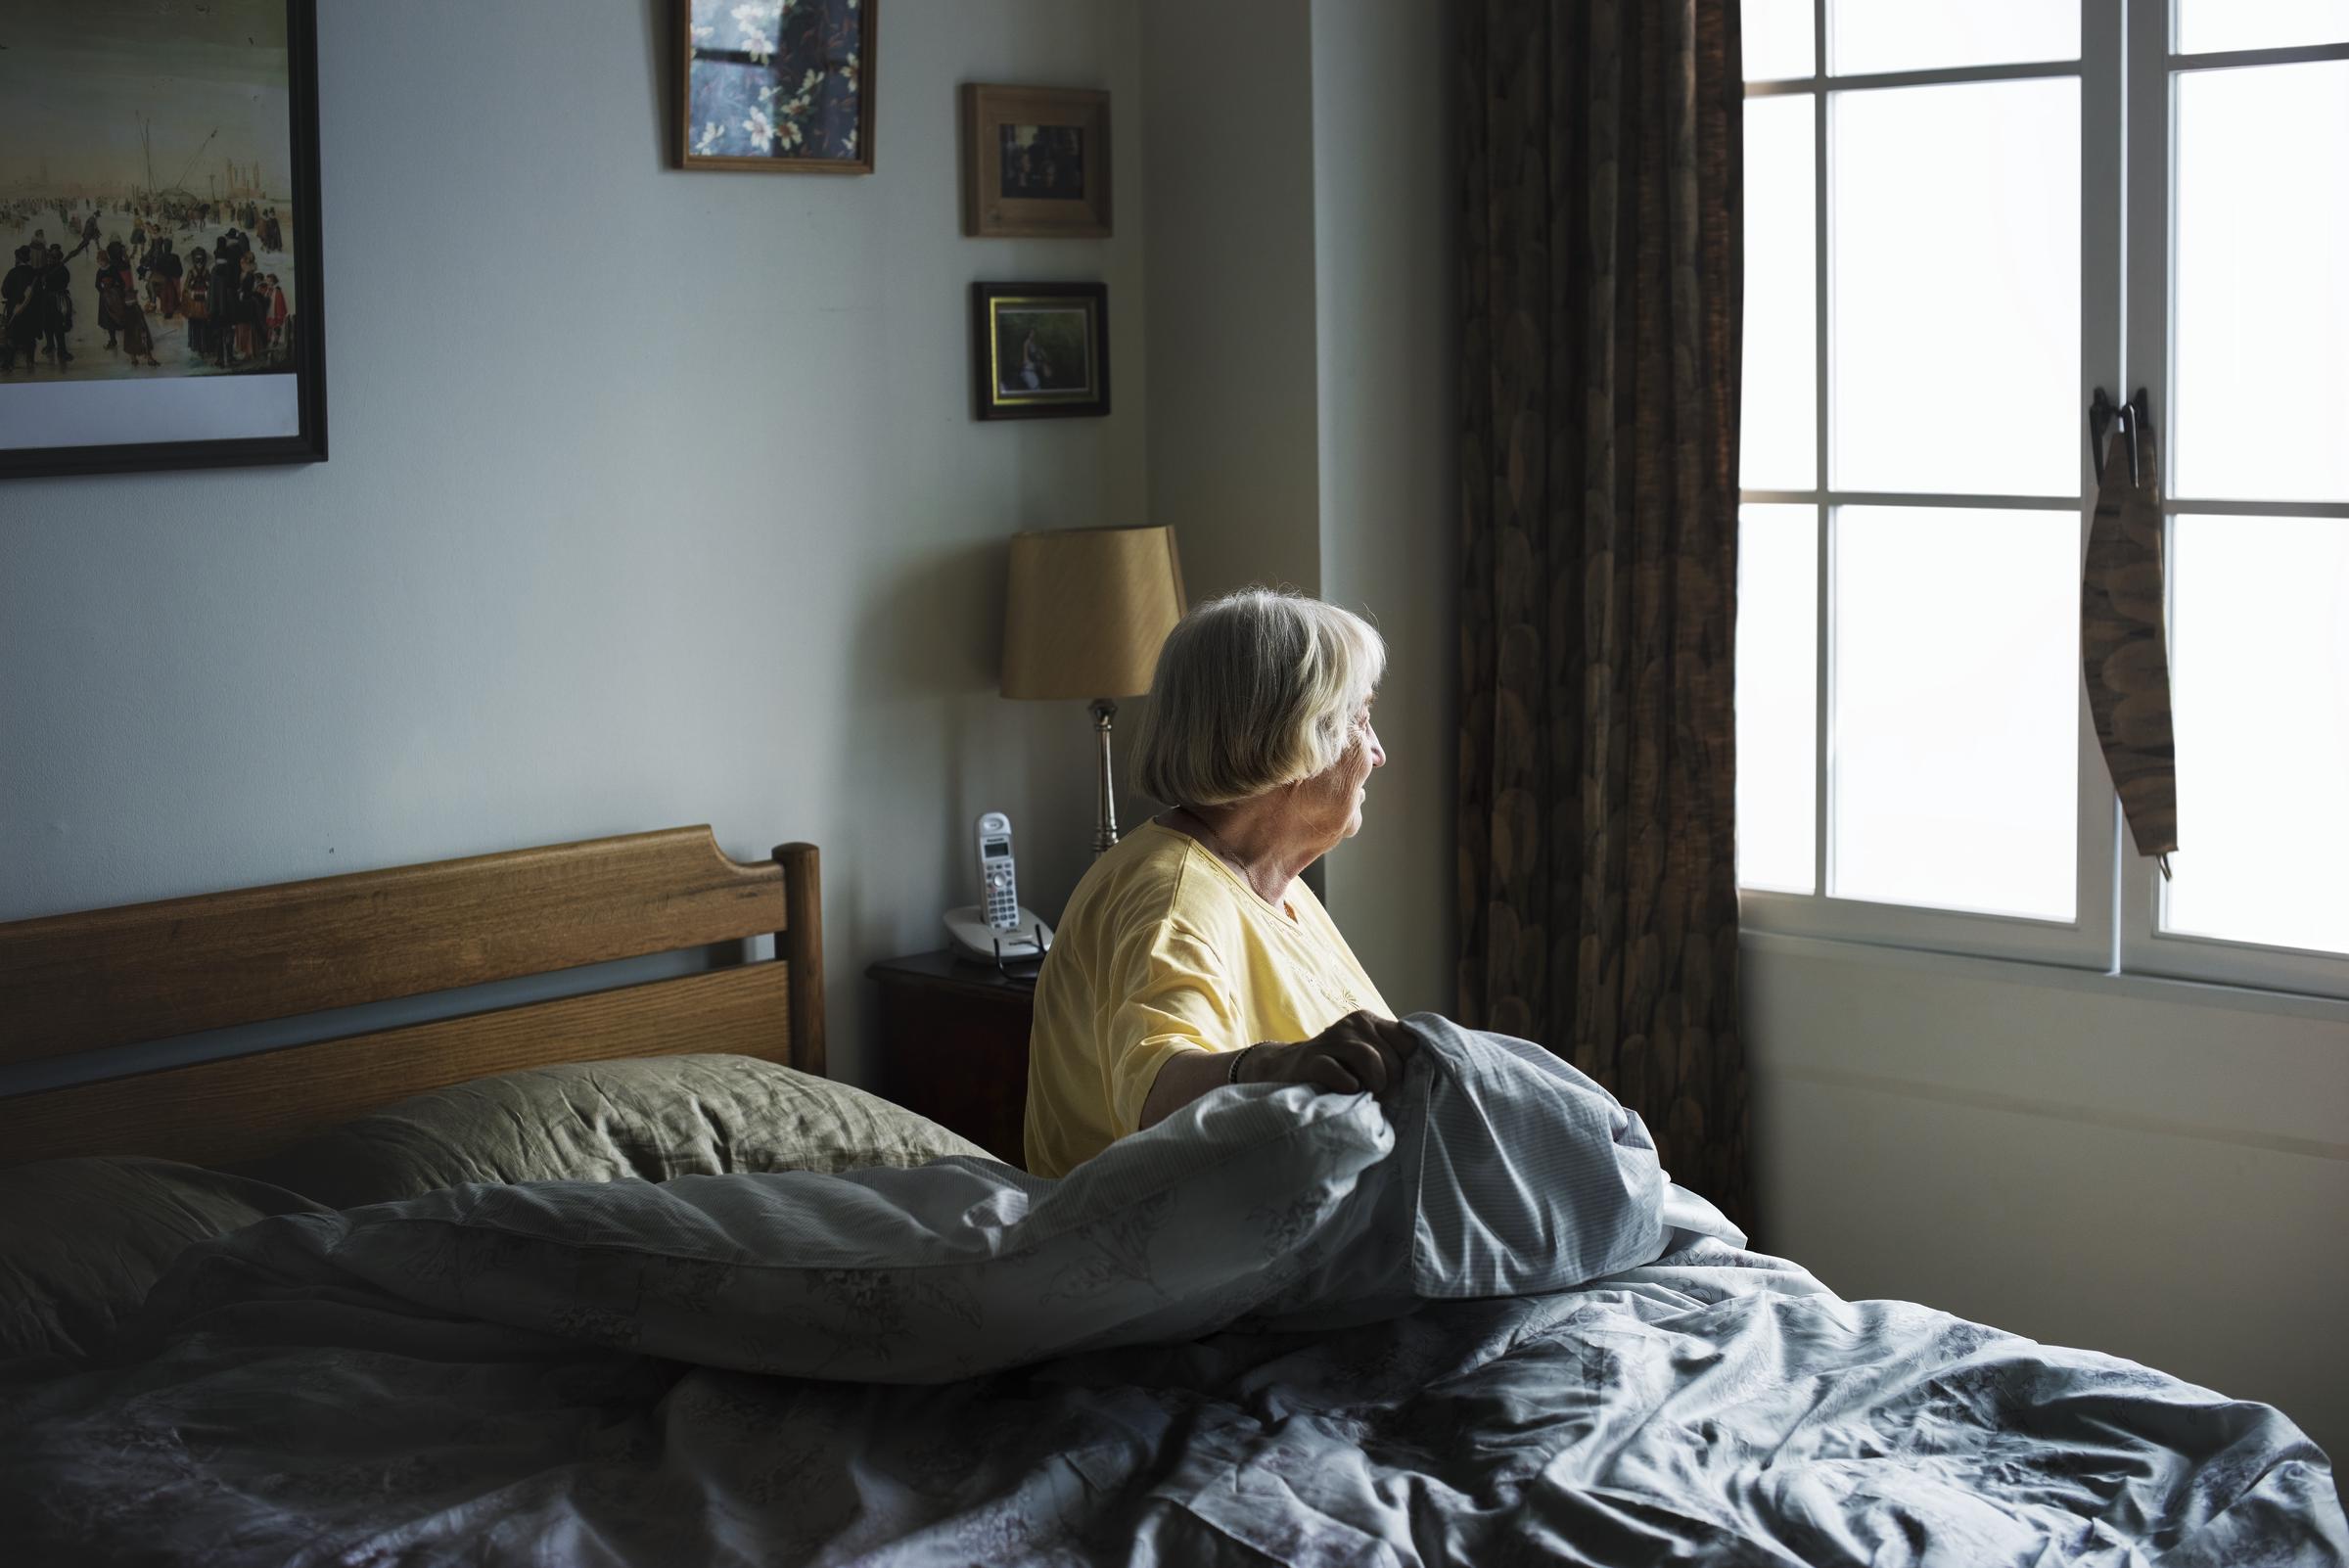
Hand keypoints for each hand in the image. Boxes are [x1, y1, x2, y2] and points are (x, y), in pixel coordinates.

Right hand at [1238, 1010, 1416, 1096]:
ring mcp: (1331, 1040)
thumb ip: (1393, 1057)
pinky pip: (1338, 1071)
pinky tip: (1349, 1091)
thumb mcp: (1366, 1056)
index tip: (1405, 1085)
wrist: (1286, 1070)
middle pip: (1392, 1056)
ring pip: (1369, 1058)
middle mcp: (1353, 1025)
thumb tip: (1428, 1073)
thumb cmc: (1337, 1069)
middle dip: (1394, 1084)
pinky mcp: (1311, 1060)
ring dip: (1376, 1084)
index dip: (1412, 1067)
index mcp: (1370, 1021)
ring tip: (1369, 1096)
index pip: (1410, 1041)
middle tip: (1383, 1098)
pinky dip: (1348, 1085)